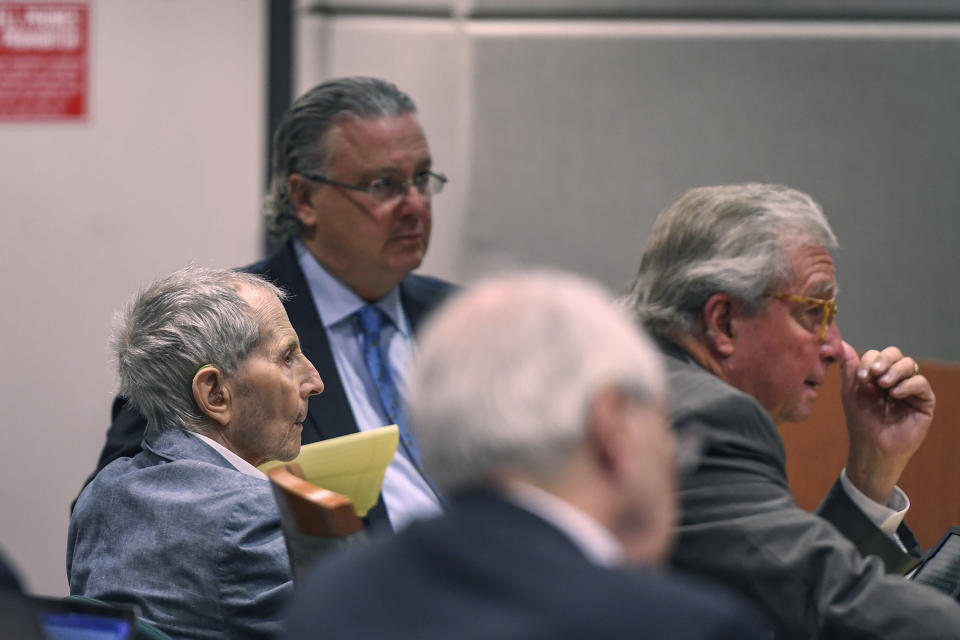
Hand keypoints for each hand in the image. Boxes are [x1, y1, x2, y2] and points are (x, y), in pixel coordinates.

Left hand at [840, 341, 934, 504]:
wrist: (872, 446)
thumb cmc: (860, 420)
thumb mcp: (851, 391)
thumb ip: (849, 367)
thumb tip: (841, 342)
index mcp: (877, 374)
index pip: (876, 355)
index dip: (869, 361)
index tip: (861, 377)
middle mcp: (894, 377)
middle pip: (895, 354)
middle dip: (883, 360)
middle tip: (873, 373)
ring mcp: (910, 387)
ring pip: (909, 364)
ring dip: (895, 371)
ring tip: (884, 385)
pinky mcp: (924, 400)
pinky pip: (921, 383)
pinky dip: (908, 385)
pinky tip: (895, 394)